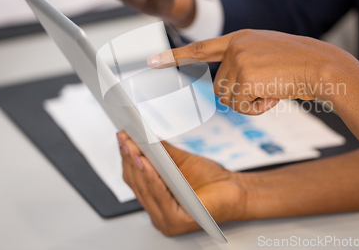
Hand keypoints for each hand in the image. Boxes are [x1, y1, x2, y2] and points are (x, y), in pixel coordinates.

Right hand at [117, 131, 247, 235]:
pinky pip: (160, 197)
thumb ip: (162, 151)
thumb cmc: (212, 179)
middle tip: (125, 138)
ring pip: (145, 190)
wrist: (236, 191)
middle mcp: (157, 211)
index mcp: (156, 198)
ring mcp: (164, 219)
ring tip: (133, 148)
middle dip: (129, 158)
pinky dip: (152, 179)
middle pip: (137, 183)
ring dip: (138, 167)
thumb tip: (143, 136)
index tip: (122, 136)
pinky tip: (148, 165)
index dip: (126, 156)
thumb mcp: (182, 160)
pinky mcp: (175, 222)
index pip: (135, 177)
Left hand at [147, 30, 352, 114]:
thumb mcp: (269, 53)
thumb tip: (228, 89)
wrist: (324, 66)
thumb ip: (245, 61)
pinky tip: (275, 95)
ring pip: (228, 98)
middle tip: (266, 89)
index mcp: (240, 38)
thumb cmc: (301, 65)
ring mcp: (239, 60)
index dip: (175, 56)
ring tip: (273, 90)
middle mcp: (236, 46)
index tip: (150, 61)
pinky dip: (258, 108)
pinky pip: (241, 106)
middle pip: (219, 86)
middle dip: (240, 96)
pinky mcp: (246, 76)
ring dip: (250, 103)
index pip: (201, 47)